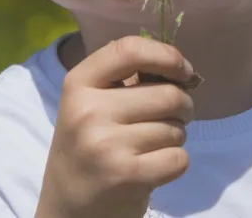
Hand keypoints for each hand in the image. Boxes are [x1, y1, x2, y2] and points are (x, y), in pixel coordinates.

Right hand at [35, 36, 195, 217]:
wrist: (68, 208)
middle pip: (168, 94)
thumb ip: (125, 80)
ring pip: (176, 128)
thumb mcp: (89, 105)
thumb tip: (180, 67)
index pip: (130, 49)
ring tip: (152, 146)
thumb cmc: (88, 148)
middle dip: (183, 106)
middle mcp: (88, 112)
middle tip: (174, 117)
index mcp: (77, 85)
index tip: (183, 70)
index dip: (167, 56)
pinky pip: (179, 158)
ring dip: (175, 137)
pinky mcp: (126, 176)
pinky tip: (153, 167)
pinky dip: (175, 162)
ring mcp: (106, 145)